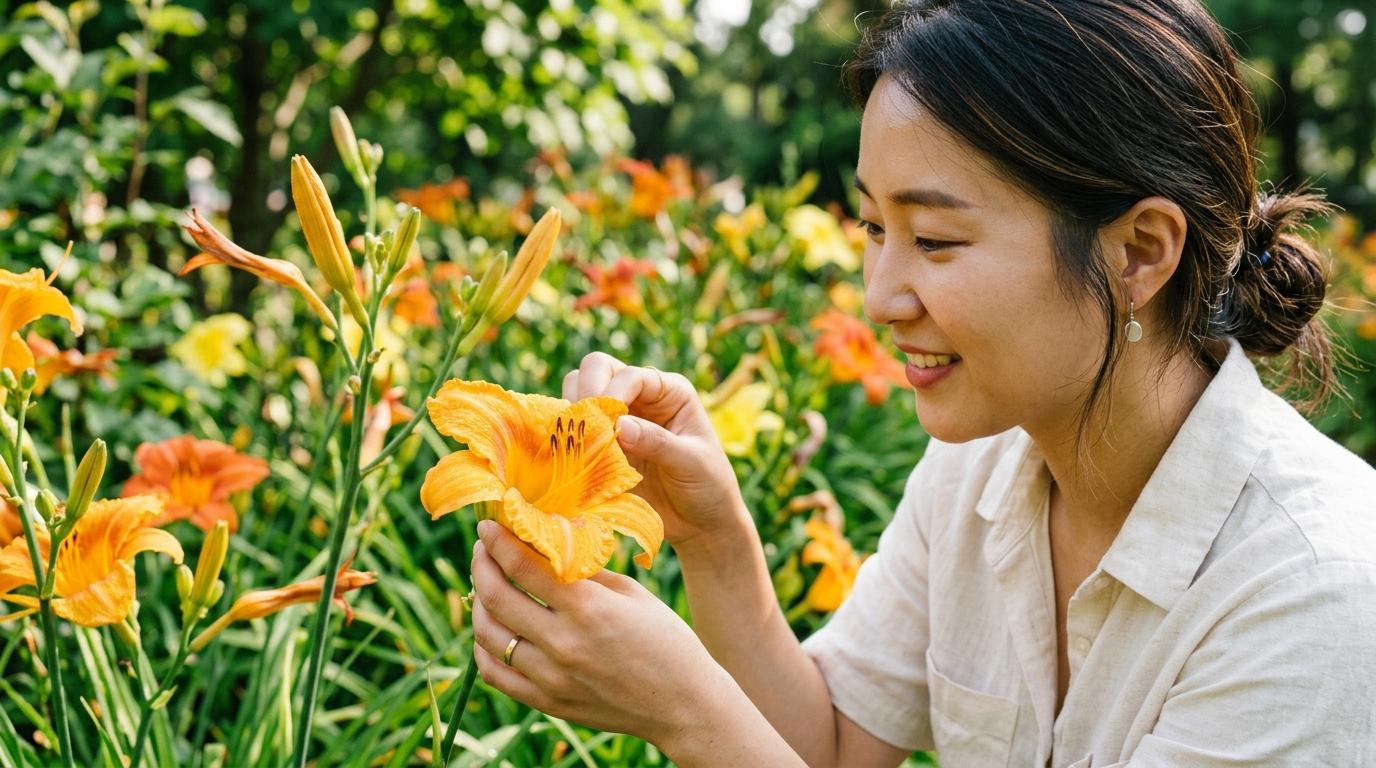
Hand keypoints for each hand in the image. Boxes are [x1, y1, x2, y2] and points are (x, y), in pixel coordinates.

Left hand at [469, 520, 725, 745]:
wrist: (683, 704)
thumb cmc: (666, 640)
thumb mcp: (632, 594)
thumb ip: (586, 572)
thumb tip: (548, 544)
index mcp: (589, 608)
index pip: (523, 566)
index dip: (498, 540)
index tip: (488, 525)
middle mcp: (563, 643)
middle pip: (496, 597)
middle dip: (481, 564)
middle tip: (482, 548)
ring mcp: (551, 678)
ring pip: (488, 635)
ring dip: (477, 603)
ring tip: (484, 585)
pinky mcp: (547, 703)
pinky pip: (494, 674)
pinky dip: (483, 647)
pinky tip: (490, 628)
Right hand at [562, 352, 747, 555]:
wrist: (700, 522)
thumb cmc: (708, 487)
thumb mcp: (692, 463)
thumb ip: (658, 442)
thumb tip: (619, 425)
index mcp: (669, 392)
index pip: (631, 375)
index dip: (613, 392)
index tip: (610, 425)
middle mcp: (641, 397)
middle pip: (597, 369)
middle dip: (586, 392)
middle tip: (585, 427)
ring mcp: (617, 418)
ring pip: (578, 392)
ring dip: (574, 413)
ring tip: (580, 444)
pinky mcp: (601, 443)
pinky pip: (573, 427)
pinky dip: (566, 436)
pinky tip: (571, 455)